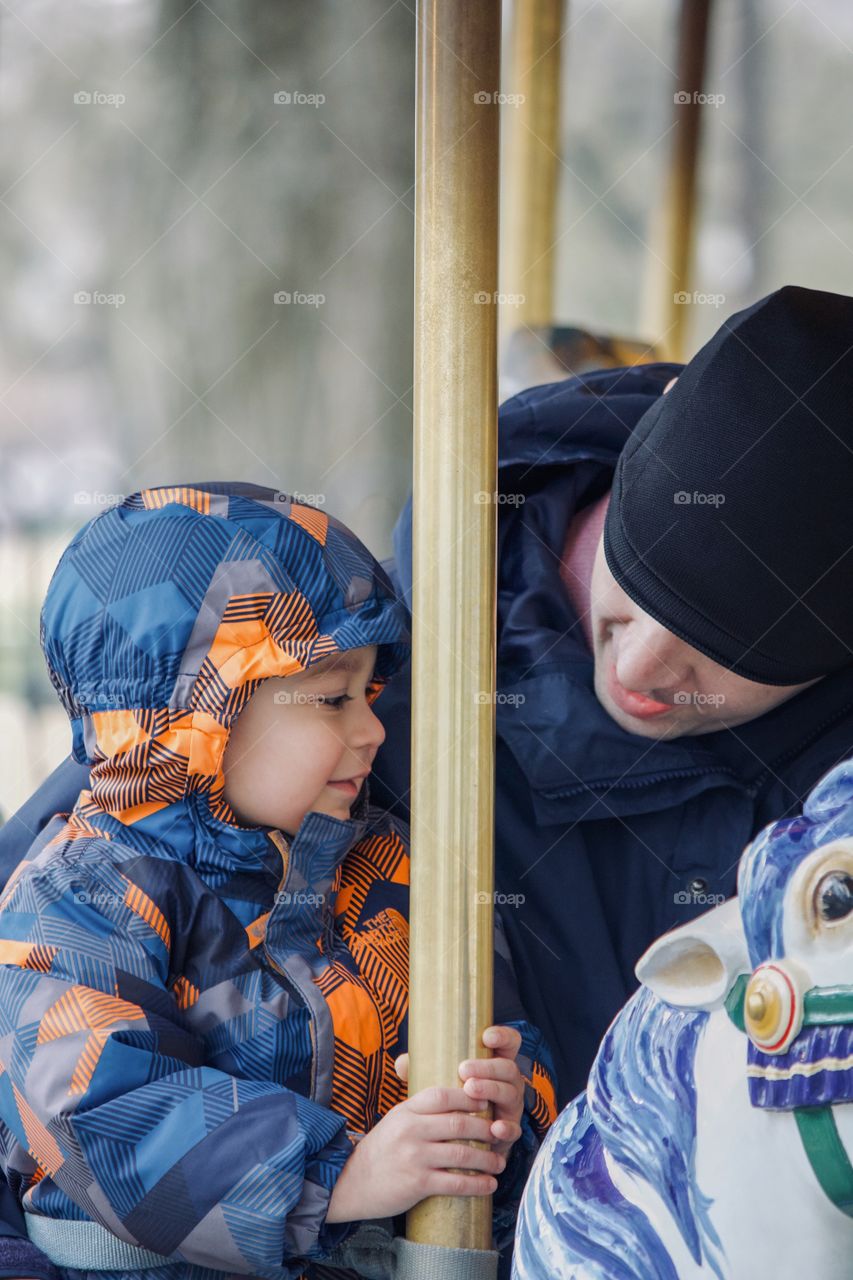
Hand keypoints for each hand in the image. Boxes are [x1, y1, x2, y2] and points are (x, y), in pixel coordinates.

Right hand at [325, 1083, 505, 1222]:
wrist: (350, 1183)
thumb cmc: (380, 1151)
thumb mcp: (395, 1121)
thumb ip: (420, 1110)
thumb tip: (453, 1098)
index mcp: (406, 1111)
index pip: (442, 1095)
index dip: (467, 1096)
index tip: (486, 1100)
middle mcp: (411, 1130)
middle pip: (457, 1123)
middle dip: (485, 1128)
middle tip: (501, 1132)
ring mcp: (414, 1156)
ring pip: (461, 1153)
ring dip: (487, 1158)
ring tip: (500, 1160)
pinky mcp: (417, 1183)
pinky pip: (455, 1182)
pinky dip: (477, 1184)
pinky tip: (489, 1184)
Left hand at [395, 1025, 524, 1160]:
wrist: (458, 1143)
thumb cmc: (450, 1104)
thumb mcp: (439, 1084)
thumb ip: (423, 1070)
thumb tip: (402, 1063)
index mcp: (493, 1064)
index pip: (508, 1043)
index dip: (502, 1036)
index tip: (486, 1036)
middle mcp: (506, 1083)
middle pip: (508, 1067)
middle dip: (488, 1066)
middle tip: (464, 1069)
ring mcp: (510, 1107)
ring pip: (510, 1093)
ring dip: (492, 1089)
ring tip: (470, 1089)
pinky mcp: (508, 1132)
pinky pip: (514, 1129)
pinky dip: (506, 1128)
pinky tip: (495, 1127)